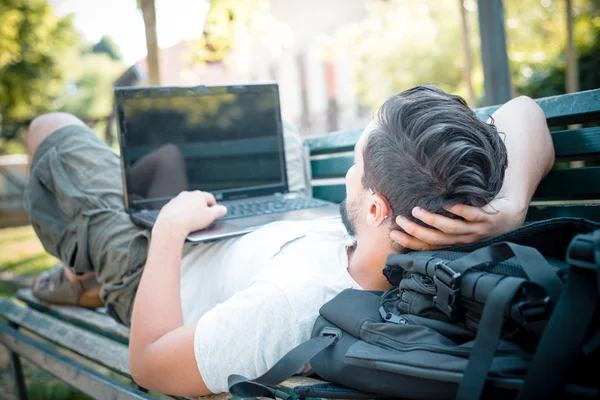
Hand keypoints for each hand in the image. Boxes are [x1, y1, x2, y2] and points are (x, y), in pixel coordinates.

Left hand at [155, 191, 226, 236]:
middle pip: (198, 200)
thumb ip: (219, 211)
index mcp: (199, 195)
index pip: (211, 198)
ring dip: (190, 210)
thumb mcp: (210, 216)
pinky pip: (177, 209)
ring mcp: (177, 200)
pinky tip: (182, 221)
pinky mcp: (169, 206)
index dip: (214, 206)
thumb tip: (223, 209)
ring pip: (187, 204)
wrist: (171, 225)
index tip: (214, 213)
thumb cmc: (190, 220)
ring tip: (192, 221)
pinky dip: (180, 214)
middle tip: (203, 218)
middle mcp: (187, 195)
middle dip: (202, 208)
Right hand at [389, 198, 525, 250]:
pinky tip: (447, 204)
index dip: (409, 241)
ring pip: (451, 229)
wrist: (510, 215)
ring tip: (417, 210)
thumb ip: (441, 228)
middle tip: (401, 220)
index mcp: (454, 244)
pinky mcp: (487, 219)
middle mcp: (463, 240)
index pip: (427, 246)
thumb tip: (415, 220)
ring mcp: (475, 231)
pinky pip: (472, 215)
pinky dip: (459, 210)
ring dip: (432, 220)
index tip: (393, 233)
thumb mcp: (460, 229)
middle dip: (416, 231)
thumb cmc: (479, 220)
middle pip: (436, 239)